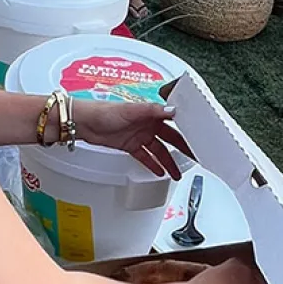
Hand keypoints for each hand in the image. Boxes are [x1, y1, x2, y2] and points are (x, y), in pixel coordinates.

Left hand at [71, 100, 193, 178]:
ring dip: (168, 162)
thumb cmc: (104, 111)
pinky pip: (145, 157)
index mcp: (151, 113)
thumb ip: (153, 110)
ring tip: (176, 173)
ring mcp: (139, 136)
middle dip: (182, 149)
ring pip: (159, 151)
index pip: (174, 123)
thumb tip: (173, 110)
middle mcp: (147, 124)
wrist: (85, 122)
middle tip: (193, 158)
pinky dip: (152, 164)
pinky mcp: (130, 145)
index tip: (197, 140)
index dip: (186, 131)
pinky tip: (159, 172)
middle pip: (170, 139)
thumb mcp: (131, 110)